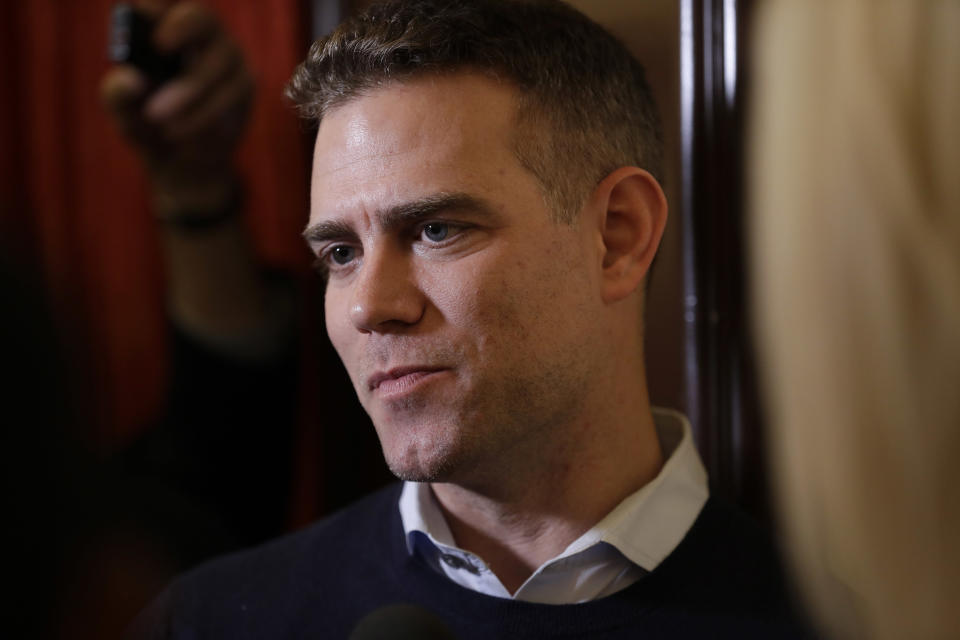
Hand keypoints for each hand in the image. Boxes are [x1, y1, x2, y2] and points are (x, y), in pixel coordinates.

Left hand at [101, 2, 253, 217]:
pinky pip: (231, 92)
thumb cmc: (147, 123)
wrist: (180, 162)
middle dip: (182, 27)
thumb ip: (118, 94)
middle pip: (201, 15)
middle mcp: (200, 32)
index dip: (159, 2)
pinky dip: (203, 113)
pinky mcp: (244, 84)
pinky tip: (179, 130)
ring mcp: (227, 56)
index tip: (142, 10)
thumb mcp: (122, 111)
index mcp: (163, 24)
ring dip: (188, 88)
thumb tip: (132, 79)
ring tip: (157, 116)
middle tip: (159, 46)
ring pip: (219, 59)